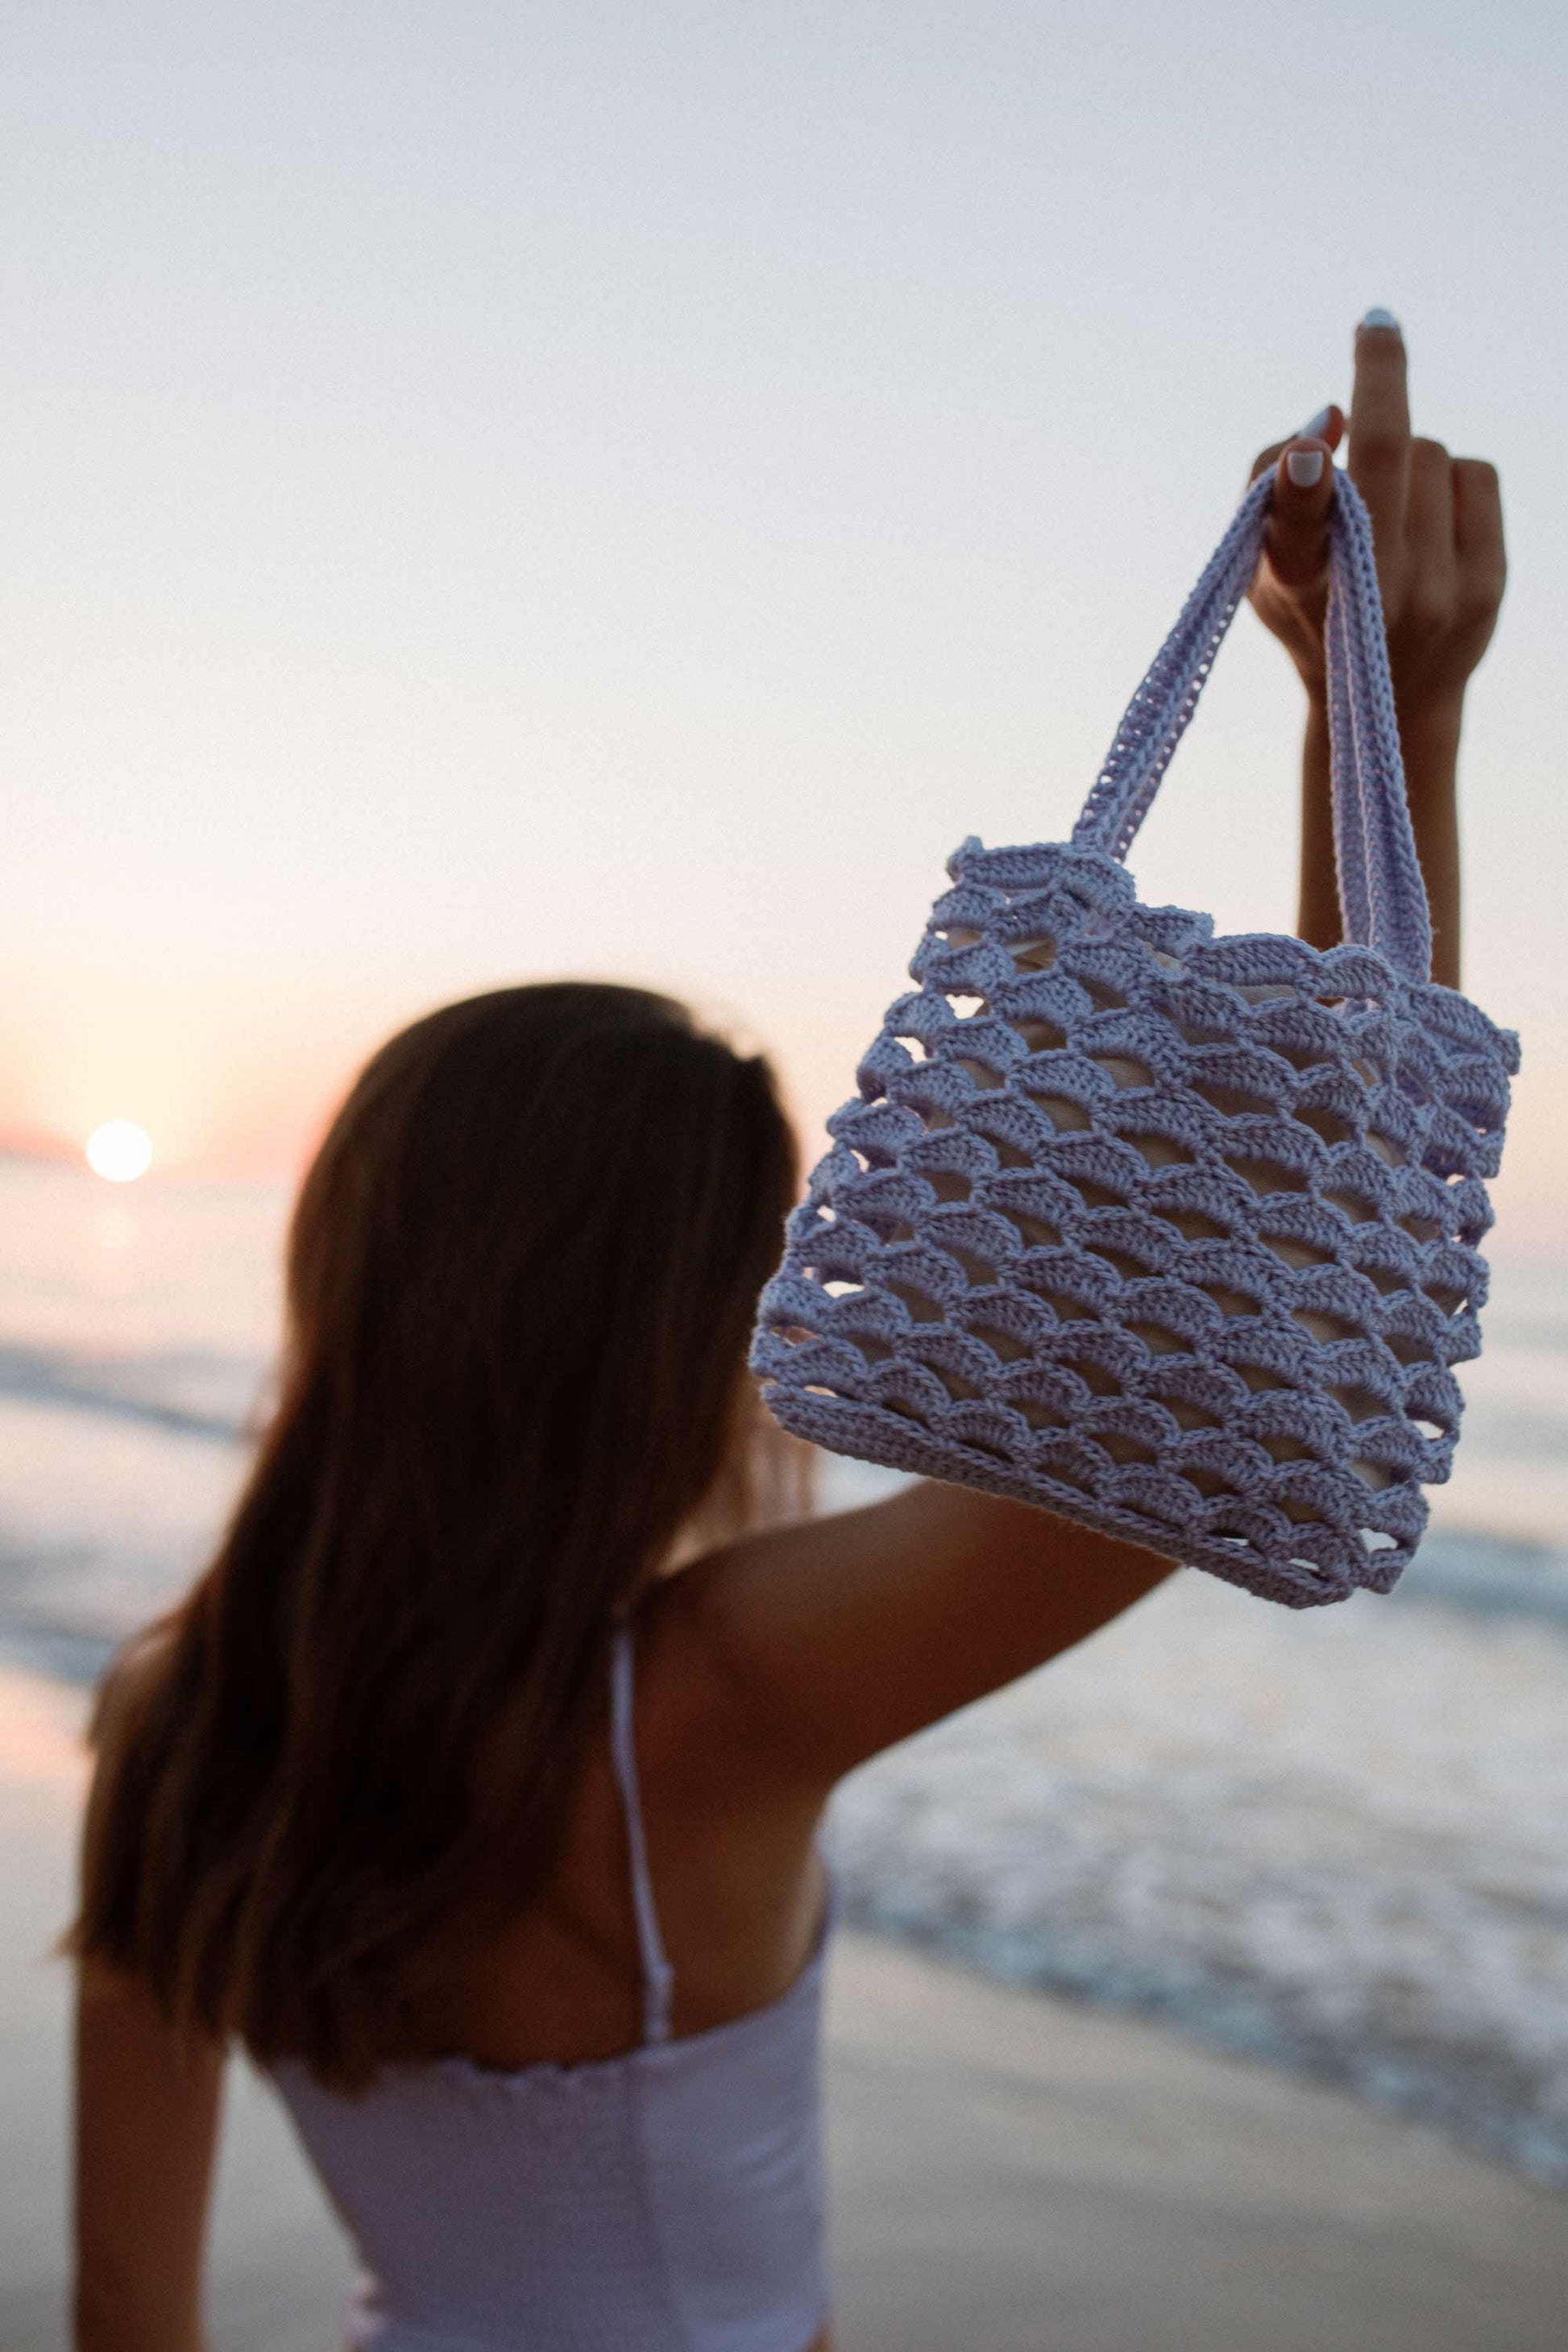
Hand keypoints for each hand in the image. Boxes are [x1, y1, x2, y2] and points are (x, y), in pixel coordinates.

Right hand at [1246, 318, 1505, 730]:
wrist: (1388, 704)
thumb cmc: (1311, 610)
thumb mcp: (1261, 564)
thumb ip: (1269, 488)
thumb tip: (1330, 417)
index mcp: (1300, 591)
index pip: (1296, 535)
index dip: (1299, 486)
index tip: (1307, 448)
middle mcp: (1371, 596)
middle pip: (1389, 455)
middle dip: (1383, 376)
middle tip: (1376, 325)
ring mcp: (1437, 594)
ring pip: (1431, 455)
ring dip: (1409, 459)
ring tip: (1391, 508)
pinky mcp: (1488, 587)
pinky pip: (1475, 475)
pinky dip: (1449, 480)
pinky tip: (1430, 518)